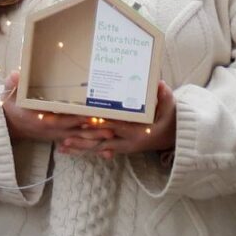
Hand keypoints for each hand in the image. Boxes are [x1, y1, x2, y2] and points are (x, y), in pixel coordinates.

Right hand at [1, 72, 104, 144]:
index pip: (60, 120)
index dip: (75, 119)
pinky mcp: (61, 137)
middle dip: (92, 130)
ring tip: (112, 134)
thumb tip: (15, 74)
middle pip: (75, 132)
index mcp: (40, 119)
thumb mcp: (8, 93)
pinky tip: (104, 144)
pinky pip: (77, 142)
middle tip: (111, 127)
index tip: (89, 116)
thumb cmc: (12, 105)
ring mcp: (57, 135)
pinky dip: (90, 143)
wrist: (10, 123)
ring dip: (95, 137)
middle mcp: (51, 130)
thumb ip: (12, 84)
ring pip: (78, 139)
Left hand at [60, 83, 177, 158]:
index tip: (84, 121)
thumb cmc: (170, 118)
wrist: (173, 137)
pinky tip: (71, 151)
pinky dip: (86, 151)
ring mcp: (123, 147)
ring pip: (98, 148)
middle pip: (102, 140)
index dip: (99, 124)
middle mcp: (128, 141)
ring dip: (80, 147)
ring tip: (61, 147)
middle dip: (83, 139)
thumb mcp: (170, 105)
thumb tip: (159, 83)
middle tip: (64, 137)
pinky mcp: (120, 148)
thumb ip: (164, 95)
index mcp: (138, 130)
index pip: (115, 126)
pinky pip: (100, 150)